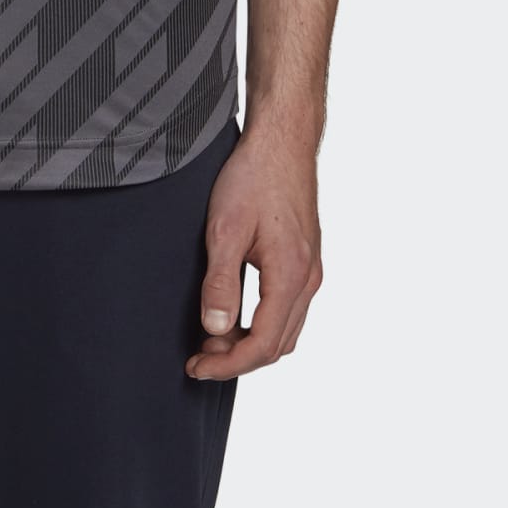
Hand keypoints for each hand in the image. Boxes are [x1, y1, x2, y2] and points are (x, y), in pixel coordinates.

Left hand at [186, 119, 322, 379]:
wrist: (282, 139)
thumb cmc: (254, 176)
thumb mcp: (226, 227)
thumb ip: (221, 282)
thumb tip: (215, 331)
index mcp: (291, 276)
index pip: (262, 345)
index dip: (227, 365)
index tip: (196, 367)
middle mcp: (308, 279)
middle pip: (277, 345)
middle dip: (237, 358)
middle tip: (199, 354)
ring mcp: (312, 269)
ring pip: (286, 329)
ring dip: (251, 342)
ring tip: (212, 335)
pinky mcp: (307, 258)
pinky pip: (289, 308)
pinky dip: (263, 322)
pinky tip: (236, 311)